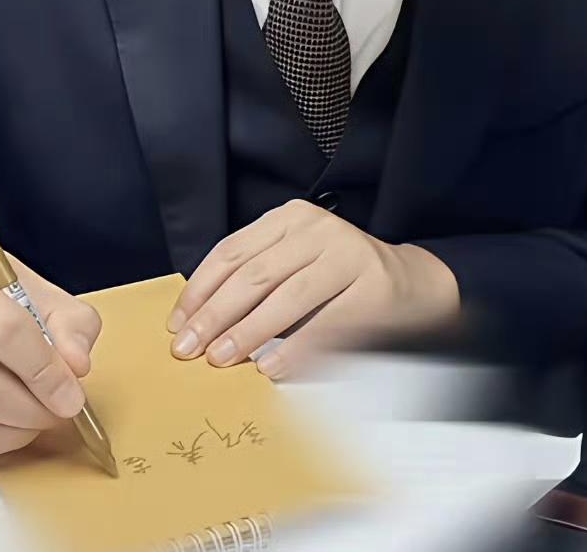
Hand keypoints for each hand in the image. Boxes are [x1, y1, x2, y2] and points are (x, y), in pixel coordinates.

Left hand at [167, 201, 458, 378]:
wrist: (408, 283)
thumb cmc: (336, 276)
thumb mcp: (293, 260)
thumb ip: (254, 277)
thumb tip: (197, 320)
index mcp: (291, 217)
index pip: (232, 251)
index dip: (200, 290)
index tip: (177, 324)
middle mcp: (318, 229)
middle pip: (253, 275)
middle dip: (215, 316)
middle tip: (189, 350)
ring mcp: (348, 256)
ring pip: (285, 298)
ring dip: (247, 333)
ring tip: (221, 359)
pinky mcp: (371, 289)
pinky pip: (324, 325)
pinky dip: (294, 350)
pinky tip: (270, 369)